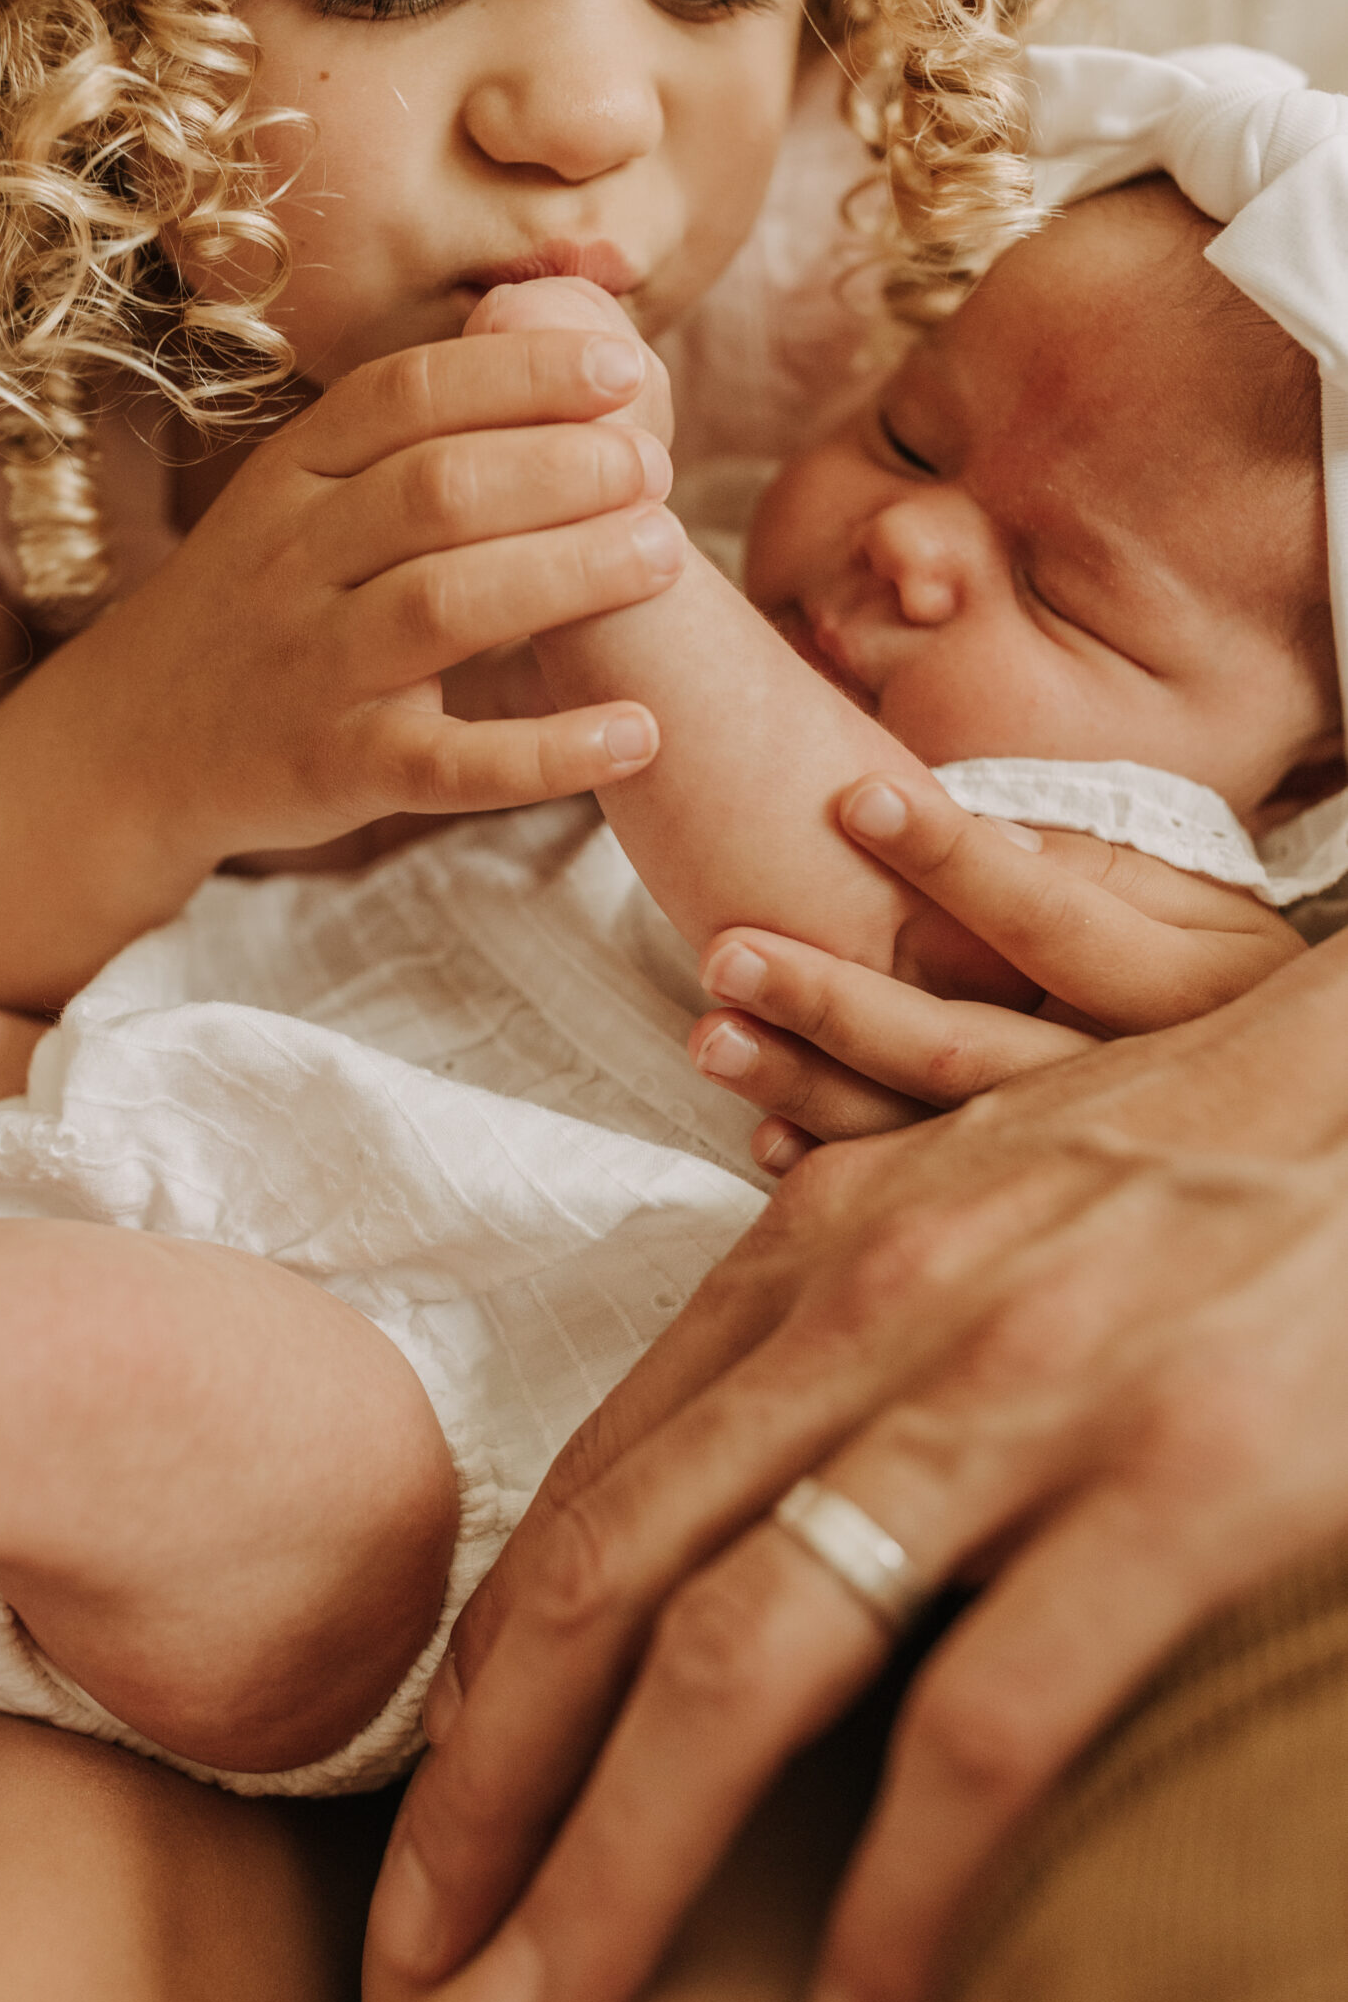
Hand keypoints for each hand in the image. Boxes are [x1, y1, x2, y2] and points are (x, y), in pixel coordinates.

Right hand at [100, 326, 684, 867]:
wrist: (134, 746)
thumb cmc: (260, 608)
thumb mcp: (297, 503)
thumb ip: (402, 441)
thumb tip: (559, 345)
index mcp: (292, 476)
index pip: (408, 395)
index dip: (521, 374)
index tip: (624, 369)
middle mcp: (294, 561)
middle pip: (438, 490)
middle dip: (561, 466)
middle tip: (653, 467)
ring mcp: (313, 668)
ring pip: (444, 605)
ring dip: (567, 572)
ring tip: (664, 555)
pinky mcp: (338, 768)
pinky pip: (451, 762)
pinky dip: (548, 752)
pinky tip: (638, 733)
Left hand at [367, 929, 1347, 2001]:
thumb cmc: (1172, 1168)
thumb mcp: (963, 1208)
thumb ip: (835, 1326)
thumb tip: (727, 1499)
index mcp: (821, 1250)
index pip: (600, 1482)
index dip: (495, 1660)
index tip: (440, 1790)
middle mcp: (880, 1313)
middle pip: (618, 1581)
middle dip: (489, 1787)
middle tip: (417, 1945)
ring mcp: (1020, 1398)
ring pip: (748, 1659)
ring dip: (619, 1863)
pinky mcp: (1177, 1486)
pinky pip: (983, 1730)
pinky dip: (897, 1895)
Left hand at [689, 772, 1303, 1152]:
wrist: (1290, 1096)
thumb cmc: (1216, 960)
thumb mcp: (1197, 901)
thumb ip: (1101, 872)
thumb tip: (995, 840)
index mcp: (1182, 994)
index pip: (1049, 921)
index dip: (951, 861)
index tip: (853, 798)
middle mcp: (1125, 1089)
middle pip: (965, 1047)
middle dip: (837, 1001)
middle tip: (727, 951)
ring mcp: (1070, 1161)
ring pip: (926, 1127)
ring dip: (809, 1083)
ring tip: (712, 1034)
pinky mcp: (1024, 1204)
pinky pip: (920, 1191)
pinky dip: (838, 1166)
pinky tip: (763, 1132)